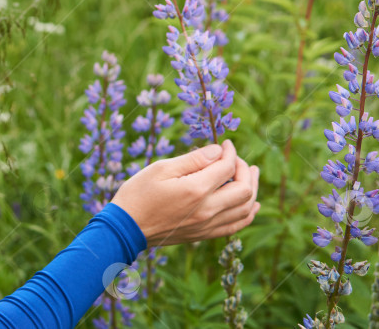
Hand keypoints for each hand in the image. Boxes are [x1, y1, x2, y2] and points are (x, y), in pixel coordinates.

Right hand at [111, 139, 259, 246]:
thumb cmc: (138, 193)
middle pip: (244, 189)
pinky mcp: (204, 235)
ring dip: (252, 190)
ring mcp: (207, 225)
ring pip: (245, 209)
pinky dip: (248, 213)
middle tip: (236, 158)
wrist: (126, 227)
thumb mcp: (161, 168)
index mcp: (195, 190)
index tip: (224, 144)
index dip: (230, 152)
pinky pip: (236, 226)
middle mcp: (206, 210)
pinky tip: (251, 204)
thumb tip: (218, 151)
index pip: (227, 167)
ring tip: (251, 174)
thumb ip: (193, 159)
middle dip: (245, 169)